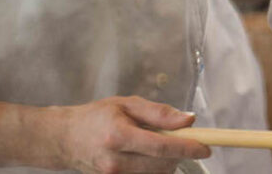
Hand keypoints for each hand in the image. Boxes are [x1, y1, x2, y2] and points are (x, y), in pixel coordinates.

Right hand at [59, 96, 210, 173]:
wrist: (65, 140)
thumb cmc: (95, 117)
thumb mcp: (126, 104)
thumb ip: (158, 112)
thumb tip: (188, 120)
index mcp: (119, 136)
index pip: (161, 146)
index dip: (187, 147)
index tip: (206, 147)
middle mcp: (116, 162)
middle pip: (162, 165)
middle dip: (178, 153)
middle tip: (178, 138)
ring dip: (167, 161)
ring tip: (154, 144)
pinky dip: (155, 168)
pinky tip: (146, 156)